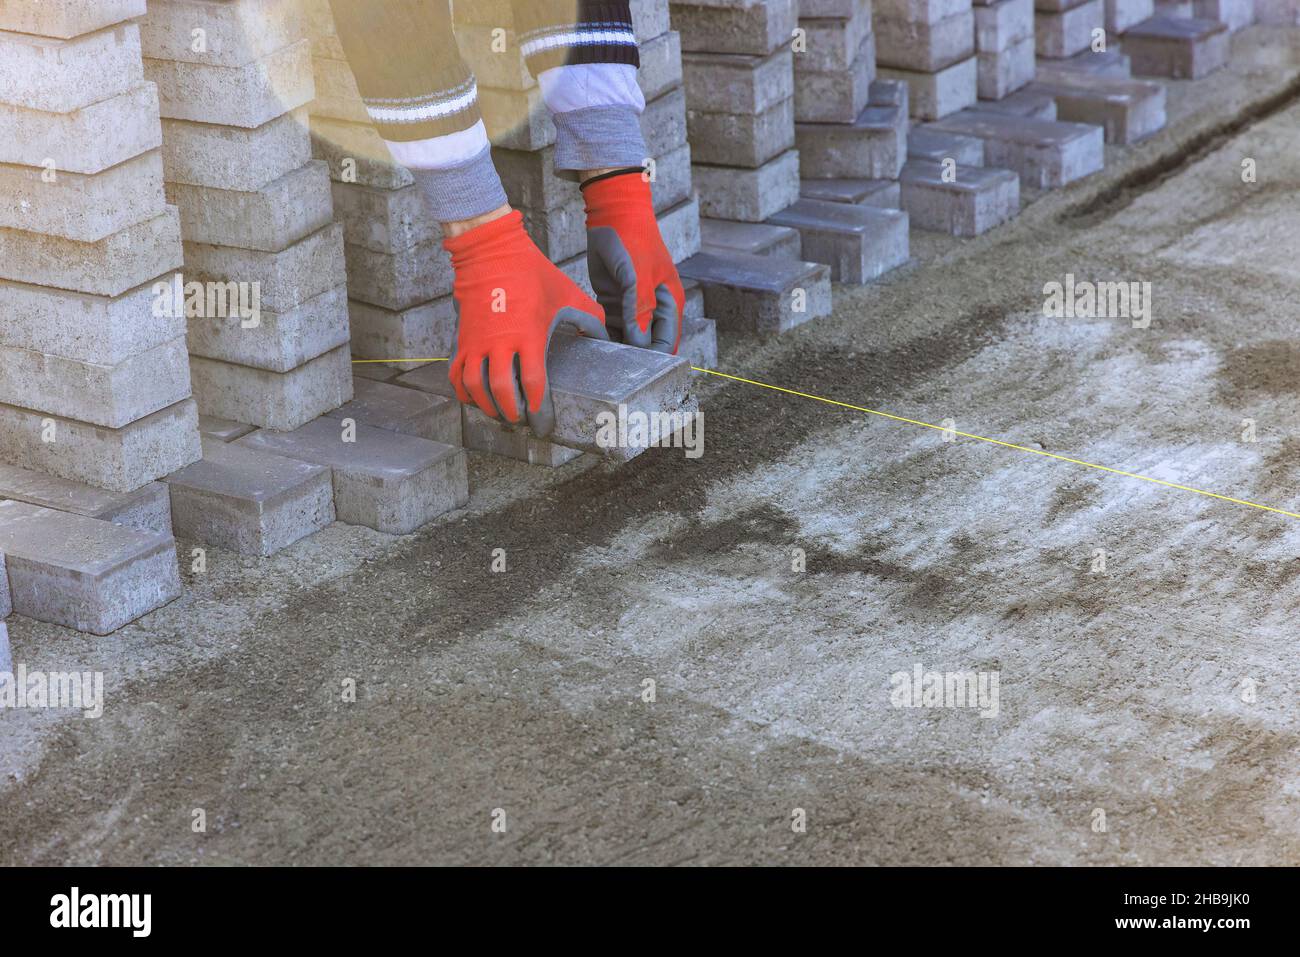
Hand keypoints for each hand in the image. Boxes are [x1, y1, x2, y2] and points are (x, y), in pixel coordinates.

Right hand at [444, 209, 605, 436]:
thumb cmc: (532, 274)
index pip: (533, 382)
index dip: (539, 407)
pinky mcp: (462, 339)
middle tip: (521, 421)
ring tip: (500, 414)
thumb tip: (606, 338)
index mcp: (529, 335)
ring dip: (487, 406)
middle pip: (501, 392)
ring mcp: (477, 342)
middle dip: (512, 413)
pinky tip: (475, 399)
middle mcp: (500, 343)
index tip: (543, 420)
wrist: (491, 252)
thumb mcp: (567, 294)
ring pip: (475, 387)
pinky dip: (463, 392)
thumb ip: (590, 318)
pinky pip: (456, 374)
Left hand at [582, 170, 685, 353]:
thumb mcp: (638, 278)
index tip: (632, 371)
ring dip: (613, 347)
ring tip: (596, 358)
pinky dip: (601, 335)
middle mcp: (652, 310)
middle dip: (630, 357)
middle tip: (609, 366)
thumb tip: (639, 346)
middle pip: (645, 345)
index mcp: (668, 305)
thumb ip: (640, 312)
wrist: (612, 214)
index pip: (665, 344)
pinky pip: (609, 327)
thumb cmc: (633, 241)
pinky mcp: (612, 302)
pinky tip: (588, 342)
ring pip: (625, 339)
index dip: (652, 360)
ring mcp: (632, 307)